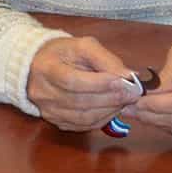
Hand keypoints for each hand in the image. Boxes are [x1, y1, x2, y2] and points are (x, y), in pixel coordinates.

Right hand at [25, 36, 139, 130]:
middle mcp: (43, 93)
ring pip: (83, 118)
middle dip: (111, 98)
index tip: (124, 82)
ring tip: (125, 100)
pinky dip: (102, 119)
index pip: (73, 81)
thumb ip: (105, 59)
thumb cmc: (63, 53)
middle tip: (133, 93)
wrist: (38, 66)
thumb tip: (128, 75)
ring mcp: (48, 111)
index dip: (100, 84)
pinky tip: (113, 109)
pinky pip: (83, 126)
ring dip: (109, 110)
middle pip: (80, 102)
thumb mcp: (83, 46)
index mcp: (46, 69)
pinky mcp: (56, 122)